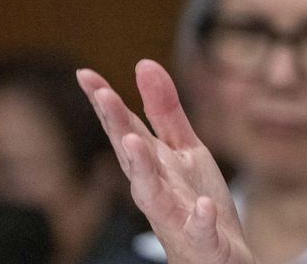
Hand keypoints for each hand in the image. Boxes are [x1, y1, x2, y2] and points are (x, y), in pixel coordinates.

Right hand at [77, 61, 255, 263]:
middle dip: (116, 126)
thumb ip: (165, 111)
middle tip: (101, 94)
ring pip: (153, 196)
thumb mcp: (184, 149)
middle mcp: (156, 191)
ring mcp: (176, 217)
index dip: (106, 102)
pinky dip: (200, 219)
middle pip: (132, 156)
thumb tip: (143, 63)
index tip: (84, 73)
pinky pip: (200, 231)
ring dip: (142, 169)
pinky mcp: (203, 240)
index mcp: (152, 165)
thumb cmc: (196, 200)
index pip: (125, 129)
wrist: (221, 256)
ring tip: (132, 141)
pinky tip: (203, 206)